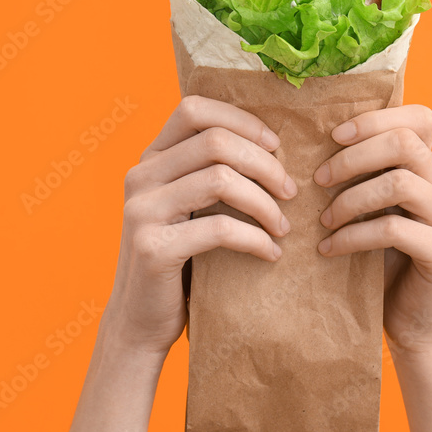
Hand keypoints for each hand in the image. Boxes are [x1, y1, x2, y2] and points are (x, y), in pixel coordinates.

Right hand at [107, 95, 297, 355]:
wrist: (140, 322)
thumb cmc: (180, 260)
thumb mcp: (188, 208)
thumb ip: (208, 174)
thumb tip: (273, 145)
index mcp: (150, 159)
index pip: (194, 110)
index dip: (241, 120)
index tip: (276, 146)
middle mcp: (140, 177)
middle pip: (216, 142)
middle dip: (264, 163)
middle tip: (291, 191)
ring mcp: (142, 211)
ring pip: (221, 180)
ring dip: (264, 203)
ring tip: (283, 226)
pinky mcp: (153, 248)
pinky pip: (220, 229)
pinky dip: (255, 240)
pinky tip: (270, 254)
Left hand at [313, 105, 431, 354]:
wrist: (406, 318)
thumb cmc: (377, 259)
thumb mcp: (367, 209)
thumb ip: (358, 176)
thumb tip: (306, 141)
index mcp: (429, 168)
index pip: (418, 118)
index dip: (375, 119)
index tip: (334, 136)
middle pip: (405, 143)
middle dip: (353, 157)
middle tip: (318, 180)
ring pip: (400, 183)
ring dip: (350, 199)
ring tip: (323, 220)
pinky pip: (395, 229)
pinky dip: (354, 236)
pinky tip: (329, 249)